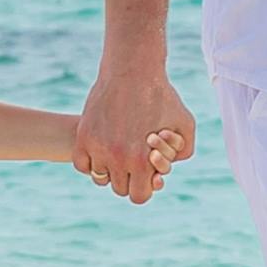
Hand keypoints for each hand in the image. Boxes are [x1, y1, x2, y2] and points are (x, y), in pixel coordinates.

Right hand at [79, 54, 194, 204]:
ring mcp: (98, 148)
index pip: (139, 196)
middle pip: (119, 188)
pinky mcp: (83, 136)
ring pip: (100, 178)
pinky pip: (82, 165)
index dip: (144, 188)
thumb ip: (182, 152)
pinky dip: (90, 162)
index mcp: (143, 161)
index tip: (145, 175)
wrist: (132, 71)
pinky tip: (102, 149)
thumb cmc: (161, 96)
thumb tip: (165, 171)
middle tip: (132, 161)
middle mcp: (118, 158)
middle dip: (128, 178)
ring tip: (118, 153)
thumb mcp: (184, 124)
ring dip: (109, 170)